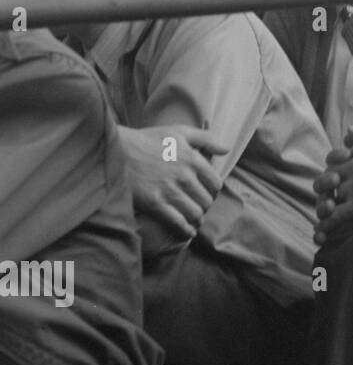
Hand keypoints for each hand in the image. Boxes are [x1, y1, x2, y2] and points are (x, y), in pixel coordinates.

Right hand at [118, 124, 227, 239]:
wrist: (114, 150)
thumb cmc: (146, 140)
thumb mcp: (178, 132)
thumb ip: (205, 138)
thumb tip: (226, 148)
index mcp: (193, 159)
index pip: (215, 184)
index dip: (212, 191)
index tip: (205, 194)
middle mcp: (185, 176)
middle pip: (206, 201)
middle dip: (204, 206)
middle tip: (198, 208)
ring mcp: (170, 191)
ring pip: (195, 213)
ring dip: (196, 220)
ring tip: (194, 222)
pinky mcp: (154, 204)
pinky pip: (178, 222)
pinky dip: (185, 230)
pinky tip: (187, 232)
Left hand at [313, 126, 352, 242]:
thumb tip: (347, 132)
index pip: (333, 158)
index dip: (333, 168)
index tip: (338, 177)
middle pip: (326, 177)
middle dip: (326, 187)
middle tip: (330, 196)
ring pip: (330, 197)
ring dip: (328, 207)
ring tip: (329, 214)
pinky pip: (333, 217)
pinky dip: (325, 225)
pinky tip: (323, 234)